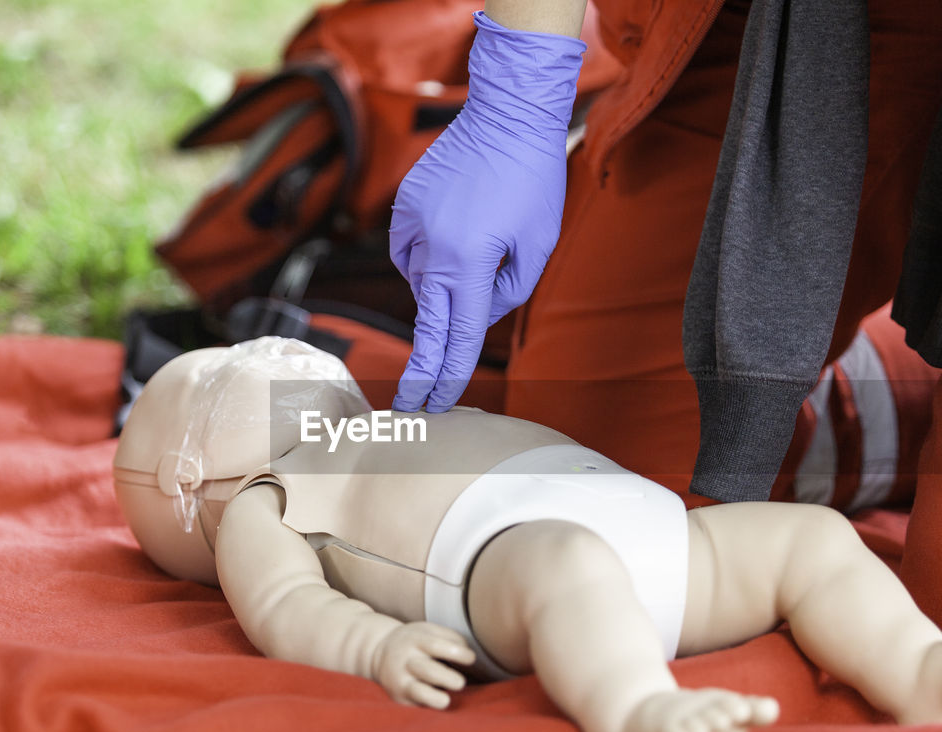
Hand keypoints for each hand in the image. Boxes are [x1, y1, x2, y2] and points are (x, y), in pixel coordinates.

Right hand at [373, 622, 476, 708]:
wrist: (378, 651)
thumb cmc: (415, 641)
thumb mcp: (429, 631)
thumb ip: (451, 639)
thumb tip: (470, 657)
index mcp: (415, 640)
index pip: (436, 646)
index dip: (458, 653)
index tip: (471, 658)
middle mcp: (406, 660)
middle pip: (429, 671)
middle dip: (449, 679)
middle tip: (460, 683)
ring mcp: (400, 680)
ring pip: (418, 692)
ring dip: (436, 698)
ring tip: (446, 700)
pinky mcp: (399, 697)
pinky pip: (415, 705)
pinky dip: (428, 707)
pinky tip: (438, 705)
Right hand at [391, 12, 584, 412]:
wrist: (506, 114)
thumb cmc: (533, 179)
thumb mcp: (537, 245)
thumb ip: (508, 290)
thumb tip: (479, 312)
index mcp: (467, 261)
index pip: (456, 335)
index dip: (447, 376)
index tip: (435, 406)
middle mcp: (432, 248)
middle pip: (426, 323)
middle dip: (422, 369)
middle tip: (410, 405)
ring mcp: (412, 226)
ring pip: (423, 282)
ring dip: (446, 285)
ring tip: (481, 245)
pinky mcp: (403, 207)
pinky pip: (410, 252)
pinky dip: (427, 258)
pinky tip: (453, 239)